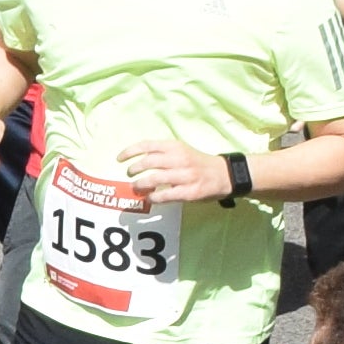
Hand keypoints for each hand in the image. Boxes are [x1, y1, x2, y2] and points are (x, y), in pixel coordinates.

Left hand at [106, 138, 223, 207]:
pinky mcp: (189, 192)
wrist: (224, 174)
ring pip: (155, 179)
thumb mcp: (183, 150)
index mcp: (176, 146)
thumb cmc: (199, 163)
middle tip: (129, 174)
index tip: (119, 158)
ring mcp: (185, 176)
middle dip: (134, 169)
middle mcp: (180, 159)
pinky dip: (154, 197)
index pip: (148, 145)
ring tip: (136, 187)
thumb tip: (139, 160)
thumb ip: (164, 152)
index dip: (130, 151)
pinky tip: (150, 198)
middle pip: (148, 162)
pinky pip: (166, 195)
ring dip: (141, 184)